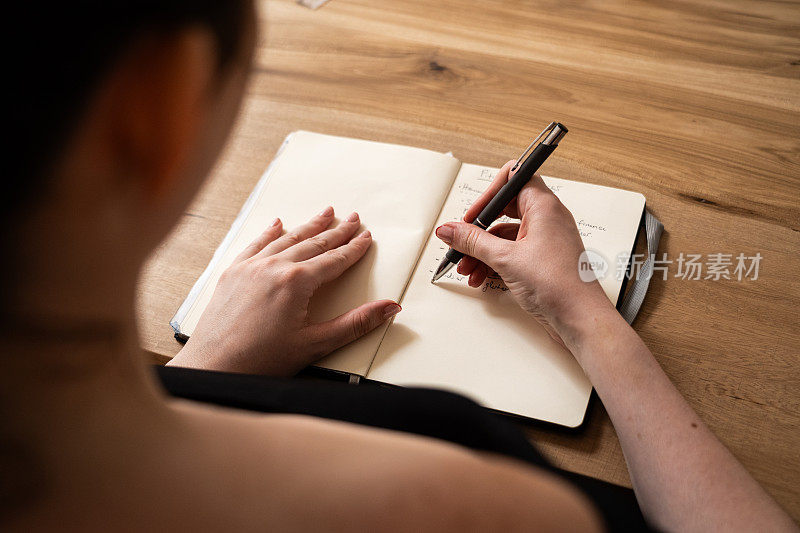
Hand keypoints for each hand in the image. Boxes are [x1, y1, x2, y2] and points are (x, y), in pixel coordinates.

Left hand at [168, 207, 400, 375]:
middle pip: (313, 243)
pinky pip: (255, 244)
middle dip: (336, 231)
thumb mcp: (315, 344)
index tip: (366, 237)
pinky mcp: (232, 273)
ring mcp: (250, 267)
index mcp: (296, 282)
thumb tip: (389, 308)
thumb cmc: (260, 360)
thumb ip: (356, 323)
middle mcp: (273, 267)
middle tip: (353, 218)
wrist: (214, 367)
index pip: (334, 260)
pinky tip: (277, 224)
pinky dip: (269, 233)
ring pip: (286, 239)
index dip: (353, 248)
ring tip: (324, 213)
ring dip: (308, 226)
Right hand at [434, 161, 610, 341]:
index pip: (513, 178)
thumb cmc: (559, 284)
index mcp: (543, 206)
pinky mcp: (542, 260)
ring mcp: (545, 240)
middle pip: (504, 210)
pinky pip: (512, 252)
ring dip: (482, 251)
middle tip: (462, 242)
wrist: (579, 318)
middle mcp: (547, 219)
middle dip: (479, 229)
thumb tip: (450, 229)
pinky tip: (481, 277)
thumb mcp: (506, 259)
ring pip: (505, 236)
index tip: (472, 215)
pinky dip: (494, 263)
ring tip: (467, 268)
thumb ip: (473, 242)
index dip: (489, 194)